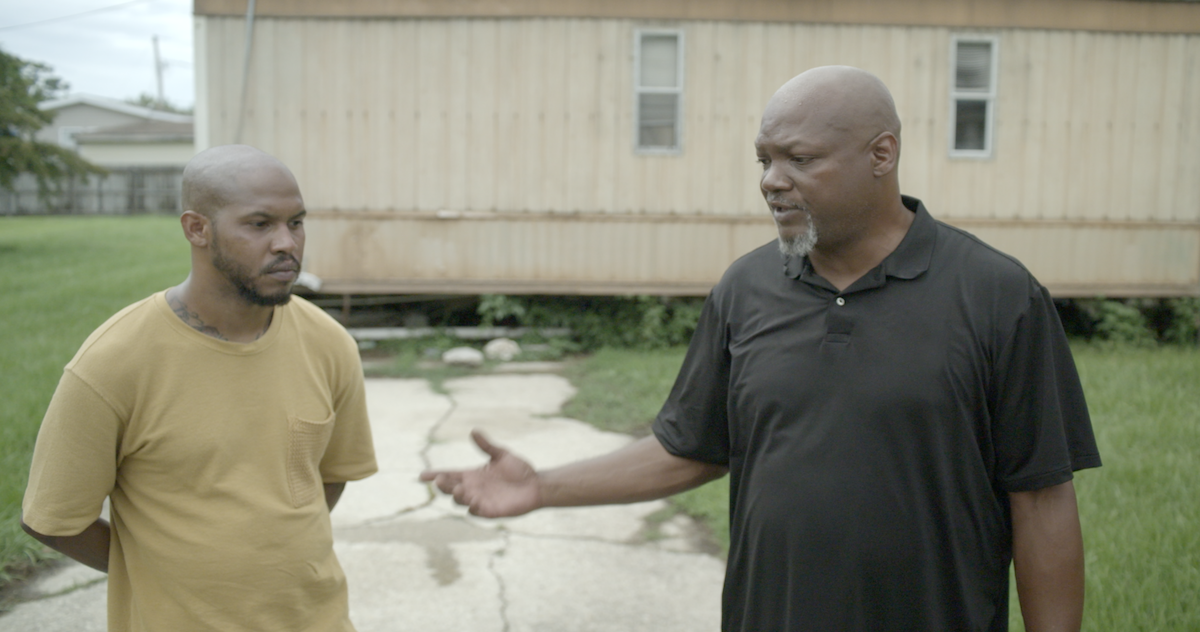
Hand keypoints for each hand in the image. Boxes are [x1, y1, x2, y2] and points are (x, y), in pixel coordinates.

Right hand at [419, 430, 540, 516]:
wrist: (536, 484)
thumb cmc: (519, 470)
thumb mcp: (501, 454)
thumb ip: (487, 446)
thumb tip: (473, 431)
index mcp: (472, 475)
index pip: (449, 475)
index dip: (435, 475)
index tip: (421, 476)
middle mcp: (472, 489)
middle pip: (450, 489)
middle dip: (443, 486)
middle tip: (441, 480)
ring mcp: (480, 501)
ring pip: (460, 501)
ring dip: (457, 496)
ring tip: (459, 489)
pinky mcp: (490, 511)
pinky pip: (476, 512)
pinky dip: (472, 508)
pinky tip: (473, 502)